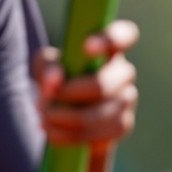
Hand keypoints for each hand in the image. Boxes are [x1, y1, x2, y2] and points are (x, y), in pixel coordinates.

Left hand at [33, 19, 139, 151]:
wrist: (69, 115)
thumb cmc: (59, 79)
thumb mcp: (46, 66)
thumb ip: (48, 66)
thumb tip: (56, 79)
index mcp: (109, 50)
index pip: (125, 35)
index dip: (110, 39)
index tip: (86, 47)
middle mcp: (124, 73)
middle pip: (101, 86)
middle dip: (66, 96)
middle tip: (44, 100)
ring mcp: (128, 100)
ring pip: (97, 115)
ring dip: (63, 118)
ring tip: (44, 118)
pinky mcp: (123, 125)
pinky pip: (98, 135)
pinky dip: (69, 136)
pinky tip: (54, 132)